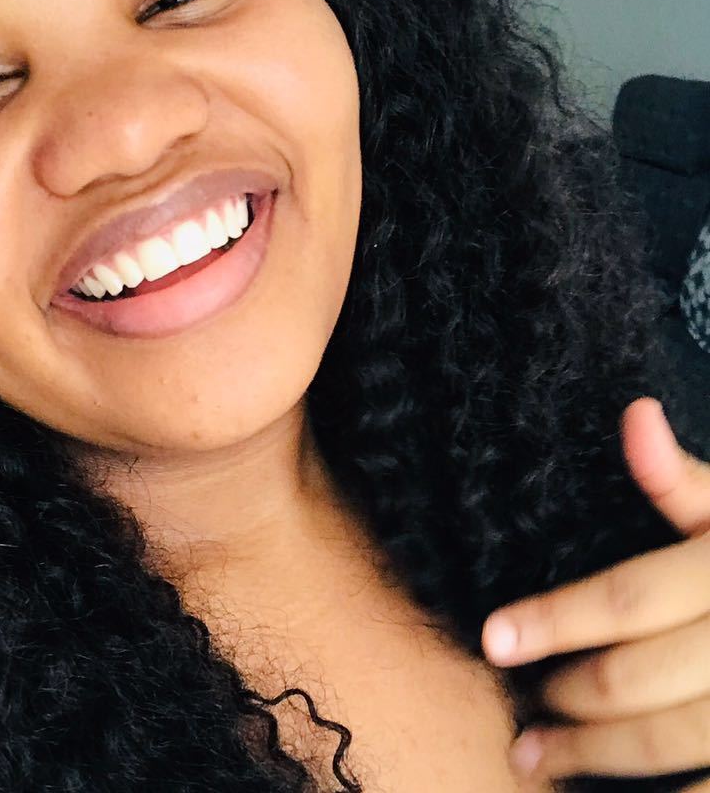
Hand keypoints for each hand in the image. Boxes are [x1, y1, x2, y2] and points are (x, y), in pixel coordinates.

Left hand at [481, 397, 709, 788]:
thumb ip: (682, 479)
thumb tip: (634, 416)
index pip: (626, 599)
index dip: (555, 621)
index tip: (493, 639)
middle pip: (637, 678)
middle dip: (566, 697)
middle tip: (517, 712)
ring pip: (673, 742)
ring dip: (598, 757)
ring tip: (534, 760)